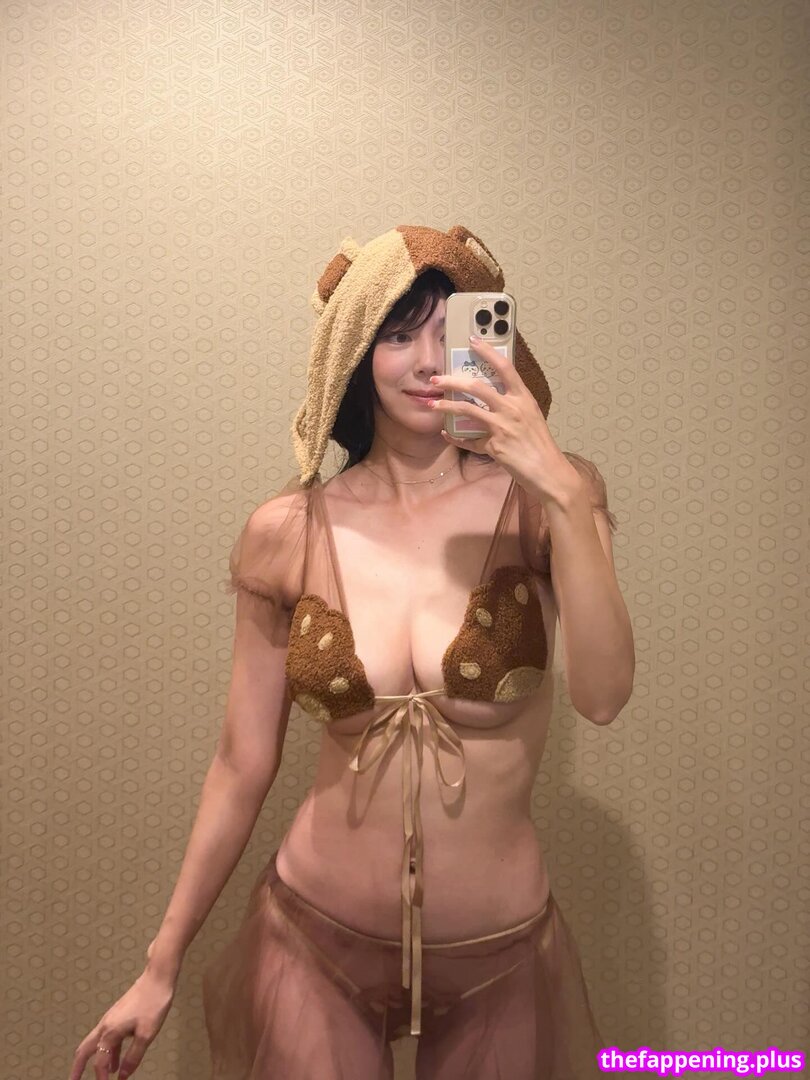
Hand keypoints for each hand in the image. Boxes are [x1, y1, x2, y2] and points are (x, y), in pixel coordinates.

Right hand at [68, 968, 175, 1079]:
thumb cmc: (153, 1003)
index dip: (101, 1078)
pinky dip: (108, 1051)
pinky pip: (107, 1038)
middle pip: (84, 1050)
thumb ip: (133, 1057)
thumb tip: (122, 1076)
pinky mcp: (117, 1016)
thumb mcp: (146, 1034)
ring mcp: (110, 1019)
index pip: (100, 1063)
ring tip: (102, 1076)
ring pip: (95, 1044)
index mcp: (110, 1031)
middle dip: (77, 1068)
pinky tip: (116, 1059)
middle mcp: (105, 1025)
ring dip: (95, 1060)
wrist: (157, 978)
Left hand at [428, 335, 581, 503]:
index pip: (505, 368)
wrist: (548, 471)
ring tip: (433, 405)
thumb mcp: (531, 417)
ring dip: (446, 407)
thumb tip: (493, 397)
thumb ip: (513, 405)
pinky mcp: (494, 447)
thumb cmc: (540, 444)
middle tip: (436, 379)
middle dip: (452, 381)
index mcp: (523, 398)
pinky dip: (456, 438)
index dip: (488, 352)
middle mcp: (512, 409)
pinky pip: (469, 441)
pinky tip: (447, 435)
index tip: (472, 341)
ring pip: (467, 410)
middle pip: (477, 387)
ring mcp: (502, 428)